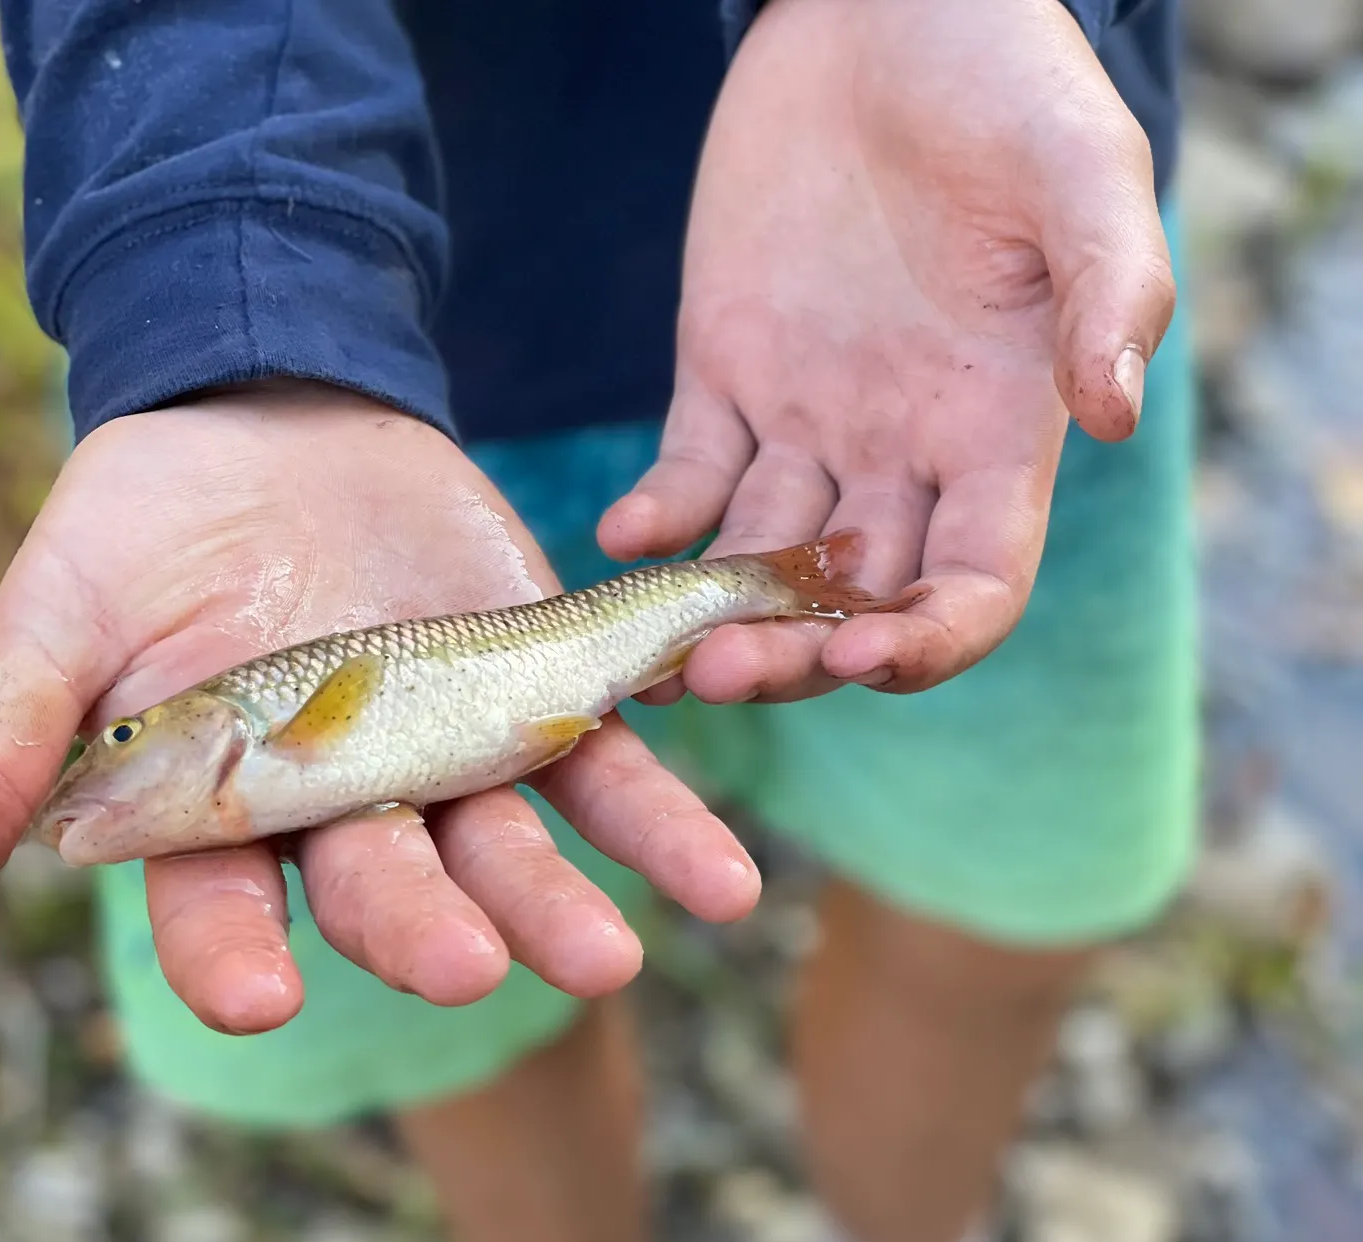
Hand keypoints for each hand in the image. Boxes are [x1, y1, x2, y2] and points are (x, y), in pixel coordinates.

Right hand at [0, 383, 758, 1026]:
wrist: (272, 417)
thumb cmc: (146, 524)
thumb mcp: (62, 618)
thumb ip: (0, 747)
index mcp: (223, 814)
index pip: (216, 911)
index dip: (232, 957)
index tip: (260, 994)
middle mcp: (343, 811)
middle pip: (383, 887)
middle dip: (422, 926)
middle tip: (469, 969)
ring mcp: (448, 760)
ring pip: (505, 850)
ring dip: (562, 905)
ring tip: (619, 956)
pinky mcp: (534, 697)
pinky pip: (604, 768)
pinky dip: (659, 818)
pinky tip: (722, 878)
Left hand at [600, 0, 1174, 701]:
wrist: (882, 11)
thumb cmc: (1004, 80)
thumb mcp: (1082, 172)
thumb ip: (1108, 290)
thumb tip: (1115, 414)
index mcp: (997, 433)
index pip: (974, 582)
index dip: (930, 638)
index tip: (867, 654)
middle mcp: (902, 454)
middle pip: (851, 598)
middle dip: (793, 653)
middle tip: (721, 674)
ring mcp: (809, 425)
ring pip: (762, 561)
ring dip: (711, 617)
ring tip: (655, 655)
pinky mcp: (725, 378)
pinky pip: (690, 476)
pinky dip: (660, 518)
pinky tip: (626, 538)